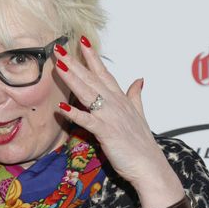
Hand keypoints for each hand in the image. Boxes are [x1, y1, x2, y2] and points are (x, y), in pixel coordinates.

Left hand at [52, 36, 164, 189]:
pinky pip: (87, 121)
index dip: (93, 57)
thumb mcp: (140, 115)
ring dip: (72, 79)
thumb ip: (136, 96)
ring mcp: (110, 117)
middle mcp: (115, 104)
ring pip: (87, 93)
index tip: (82, 42)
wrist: (150, 165)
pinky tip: (61, 108)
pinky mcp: (106, 132)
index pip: (104, 73)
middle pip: (91, 79)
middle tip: (59, 48)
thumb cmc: (141, 143)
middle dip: (74, 63)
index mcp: (120, 99)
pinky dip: (75, 114)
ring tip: (59, 65)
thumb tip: (139, 80)